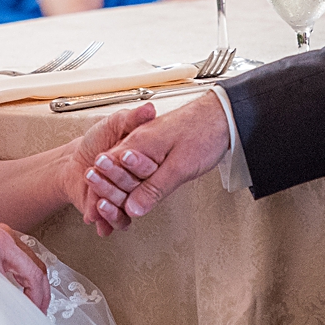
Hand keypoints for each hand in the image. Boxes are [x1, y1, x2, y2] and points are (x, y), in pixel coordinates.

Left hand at [59, 103, 157, 236]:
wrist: (74, 161)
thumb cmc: (97, 141)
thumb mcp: (115, 123)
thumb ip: (132, 118)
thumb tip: (149, 109)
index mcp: (142, 162)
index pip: (147, 166)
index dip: (138, 162)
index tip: (125, 155)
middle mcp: (137, 183)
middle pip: (135, 188)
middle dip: (118, 179)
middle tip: (102, 168)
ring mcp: (126, 199)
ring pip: (126, 207)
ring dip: (111, 202)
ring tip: (98, 196)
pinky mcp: (114, 212)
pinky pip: (116, 221)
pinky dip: (107, 220)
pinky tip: (97, 214)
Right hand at [112, 94, 230, 220]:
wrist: (223, 115)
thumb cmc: (203, 132)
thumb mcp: (179, 167)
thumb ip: (154, 188)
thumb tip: (133, 208)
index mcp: (138, 144)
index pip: (109, 167)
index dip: (103, 188)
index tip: (101, 205)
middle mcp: (139, 142)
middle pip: (113, 169)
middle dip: (106, 188)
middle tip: (102, 207)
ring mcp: (148, 144)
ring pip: (125, 169)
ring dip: (120, 187)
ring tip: (114, 204)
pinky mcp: (159, 148)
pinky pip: (139, 168)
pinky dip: (135, 181)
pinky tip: (138, 192)